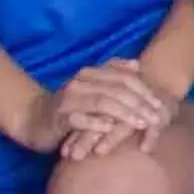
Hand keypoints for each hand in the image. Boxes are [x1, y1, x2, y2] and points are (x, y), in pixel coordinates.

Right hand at [47, 60, 174, 160]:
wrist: (33, 119)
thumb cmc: (69, 108)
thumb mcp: (91, 90)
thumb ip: (112, 76)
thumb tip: (136, 64)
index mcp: (91, 74)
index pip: (124, 77)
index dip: (144, 90)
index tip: (159, 104)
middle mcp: (81, 82)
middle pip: (117, 89)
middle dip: (139, 103)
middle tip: (156, 117)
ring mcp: (69, 99)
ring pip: (102, 102)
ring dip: (124, 113)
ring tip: (140, 123)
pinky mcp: (59, 117)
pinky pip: (80, 119)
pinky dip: (96, 123)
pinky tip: (110, 128)